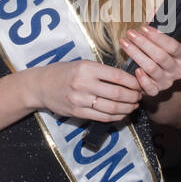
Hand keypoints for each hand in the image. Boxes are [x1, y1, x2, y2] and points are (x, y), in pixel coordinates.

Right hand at [28, 60, 142, 121]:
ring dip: (127, 108)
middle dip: (133, 96)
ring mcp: (80, 100)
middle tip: (139, 96)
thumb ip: (102, 71)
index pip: (117, 76)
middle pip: (117, 94)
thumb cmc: (63, 72)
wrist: (40, 86)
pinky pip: (102, 117)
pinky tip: (122, 113)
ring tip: (133, 105)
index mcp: (87, 68)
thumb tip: (127, 78)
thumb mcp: (82, 64)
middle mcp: (83, 84)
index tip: (140, 84)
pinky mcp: (78, 113)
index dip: (133, 82)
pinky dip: (116, 117)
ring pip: (112, 108)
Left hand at [120, 24, 180, 97]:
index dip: (158, 36)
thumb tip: (155, 9)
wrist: (164, 77)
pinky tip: (135, 70)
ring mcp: (167, 81)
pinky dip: (143, 80)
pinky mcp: (157, 91)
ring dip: (137, 55)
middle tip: (130, 33)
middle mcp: (177, 69)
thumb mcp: (163, 39)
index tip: (144, 28)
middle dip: (143, 43)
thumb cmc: (161, 53)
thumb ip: (160, 24)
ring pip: (152, 69)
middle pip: (160, 56)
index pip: (173, 45)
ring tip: (125, 44)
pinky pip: (151, 88)